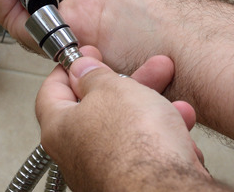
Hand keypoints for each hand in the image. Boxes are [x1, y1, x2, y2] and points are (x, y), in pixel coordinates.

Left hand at [35, 46, 214, 191]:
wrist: (166, 190)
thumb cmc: (134, 146)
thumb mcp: (112, 89)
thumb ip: (95, 76)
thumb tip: (82, 69)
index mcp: (60, 129)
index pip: (52, 91)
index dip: (70, 69)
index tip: (87, 56)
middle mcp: (77, 155)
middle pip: (99, 109)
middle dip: (130, 87)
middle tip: (147, 71)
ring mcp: (105, 171)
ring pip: (130, 131)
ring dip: (155, 114)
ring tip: (176, 106)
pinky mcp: (133, 183)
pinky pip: (148, 154)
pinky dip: (165, 142)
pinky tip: (181, 138)